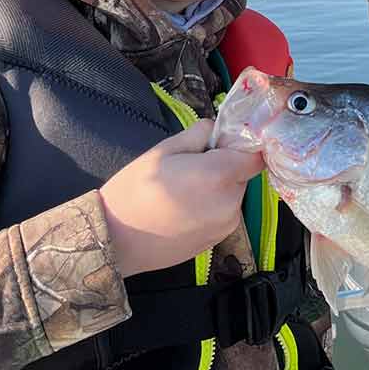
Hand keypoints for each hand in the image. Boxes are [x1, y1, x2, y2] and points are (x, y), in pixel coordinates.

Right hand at [99, 120, 264, 277]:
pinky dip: (211, 208)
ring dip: (217, 189)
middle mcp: (231, 202)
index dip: (242, 147)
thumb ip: (198, 134)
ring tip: (182, 191)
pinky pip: (223, 214)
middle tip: (192, 167)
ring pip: (232, 195)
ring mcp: (225, 225)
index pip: (255, 156)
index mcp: (220, 175)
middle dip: (225, 167)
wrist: (113, 240)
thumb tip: (216, 129)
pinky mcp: (216, 241)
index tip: (223, 145)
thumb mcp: (164, 150)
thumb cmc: (135, 191)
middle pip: (242, 175)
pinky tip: (182, 210)